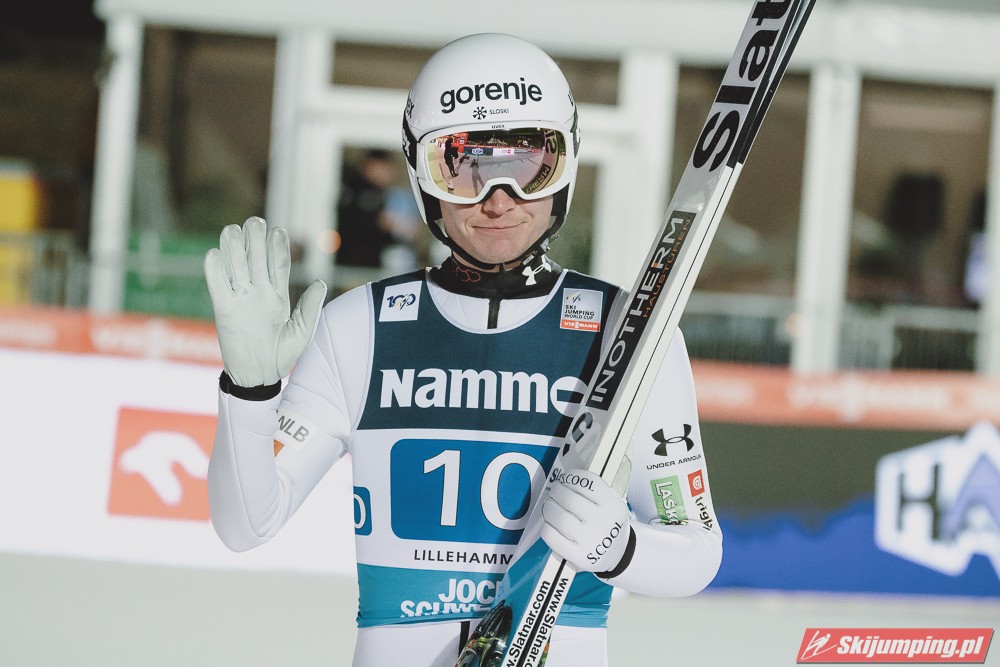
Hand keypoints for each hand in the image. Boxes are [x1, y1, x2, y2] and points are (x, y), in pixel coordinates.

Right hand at [204, 217, 326, 387]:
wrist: (259, 375)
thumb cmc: (282, 355)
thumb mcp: (302, 333)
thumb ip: (309, 307)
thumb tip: (320, 282)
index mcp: (278, 294)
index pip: (278, 264)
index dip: (278, 246)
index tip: (279, 230)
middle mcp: (258, 292)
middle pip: (256, 258)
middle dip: (255, 240)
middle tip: (255, 222)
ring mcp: (240, 299)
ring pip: (235, 266)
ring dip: (233, 248)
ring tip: (234, 230)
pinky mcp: (223, 309)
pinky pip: (217, 286)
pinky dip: (214, 270)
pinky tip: (214, 254)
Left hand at [540, 467, 631, 573]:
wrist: (618, 554)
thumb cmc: (607, 523)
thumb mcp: (611, 504)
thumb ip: (593, 491)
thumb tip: (566, 478)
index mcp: (614, 506)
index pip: (589, 483)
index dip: (573, 477)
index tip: (567, 478)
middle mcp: (604, 523)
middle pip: (569, 499)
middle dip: (557, 491)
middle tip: (555, 492)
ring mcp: (591, 541)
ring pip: (558, 517)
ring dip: (549, 508)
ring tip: (550, 507)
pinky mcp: (579, 556)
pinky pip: (552, 537)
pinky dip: (547, 528)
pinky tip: (550, 525)